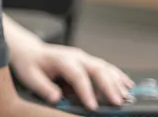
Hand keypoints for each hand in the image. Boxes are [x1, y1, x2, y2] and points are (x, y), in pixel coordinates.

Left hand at [10, 42, 132, 109]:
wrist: (30, 51)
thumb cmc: (30, 64)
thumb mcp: (30, 77)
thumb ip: (43, 87)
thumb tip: (56, 98)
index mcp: (62, 60)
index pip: (77, 76)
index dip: (86, 91)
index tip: (92, 106)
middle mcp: (76, 57)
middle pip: (97, 69)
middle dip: (109, 86)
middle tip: (117, 102)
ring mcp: (84, 58)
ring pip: (105, 67)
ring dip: (117, 82)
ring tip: (125, 96)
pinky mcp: (88, 62)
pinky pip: (106, 67)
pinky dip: (118, 76)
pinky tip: (127, 85)